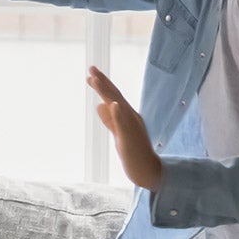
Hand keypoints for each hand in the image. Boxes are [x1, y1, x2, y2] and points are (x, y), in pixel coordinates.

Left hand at [87, 66, 162, 189]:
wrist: (147, 170)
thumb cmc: (133, 151)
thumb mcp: (118, 132)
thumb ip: (110, 119)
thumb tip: (99, 105)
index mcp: (127, 115)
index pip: (113, 96)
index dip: (102, 84)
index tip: (91, 74)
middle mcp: (130, 117)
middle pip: (115, 96)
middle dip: (102, 81)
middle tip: (91, 68)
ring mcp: (131, 126)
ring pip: (117, 105)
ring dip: (106, 91)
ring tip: (95, 78)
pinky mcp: (129, 137)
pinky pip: (123, 124)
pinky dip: (118, 113)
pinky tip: (112, 103)